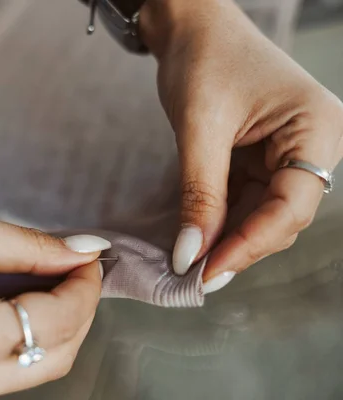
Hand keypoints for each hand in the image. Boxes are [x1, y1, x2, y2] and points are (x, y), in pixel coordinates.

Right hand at [0, 212, 107, 398]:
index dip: (84, 287)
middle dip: (79, 309)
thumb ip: (30, 246)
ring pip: (38, 370)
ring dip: (58, 326)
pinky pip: (10, 375)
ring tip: (54, 282)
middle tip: (78, 267)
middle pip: (56, 356)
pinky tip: (26, 307)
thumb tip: (84, 250)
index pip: (53, 323)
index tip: (91, 256)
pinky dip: (30, 341)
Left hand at [140, 0, 342, 290]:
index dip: (249, 245)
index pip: (291, 205)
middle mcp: (313, 144)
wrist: (191, 25)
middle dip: (238, 246)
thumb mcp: (199, 129)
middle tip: (196, 274)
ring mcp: (289, 151)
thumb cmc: (202, 59)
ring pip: (263, 212)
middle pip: (281, 215)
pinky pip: (248, 198)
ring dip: (229, 237)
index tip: (207, 272)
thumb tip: (191, 255)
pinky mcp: (264, 155)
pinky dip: (222, 217)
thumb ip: (199, 194)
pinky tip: (198, 234)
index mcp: (316, 129)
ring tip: (193, 261)